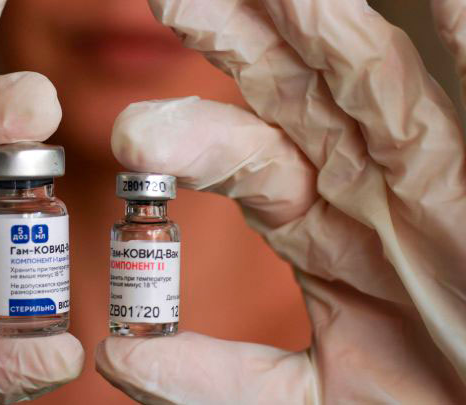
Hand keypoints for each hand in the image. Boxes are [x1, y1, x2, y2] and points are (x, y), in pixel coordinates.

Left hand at [98, 0, 465, 402]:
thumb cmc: (430, 404)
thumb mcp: (318, 402)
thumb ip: (220, 381)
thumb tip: (120, 354)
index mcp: (320, 226)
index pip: (242, 159)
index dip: (189, 139)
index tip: (130, 138)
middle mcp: (367, 179)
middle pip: (290, 90)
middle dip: (235, 39)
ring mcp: (435, 162)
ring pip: (368, 71)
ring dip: (319, 19)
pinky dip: (456, 28)